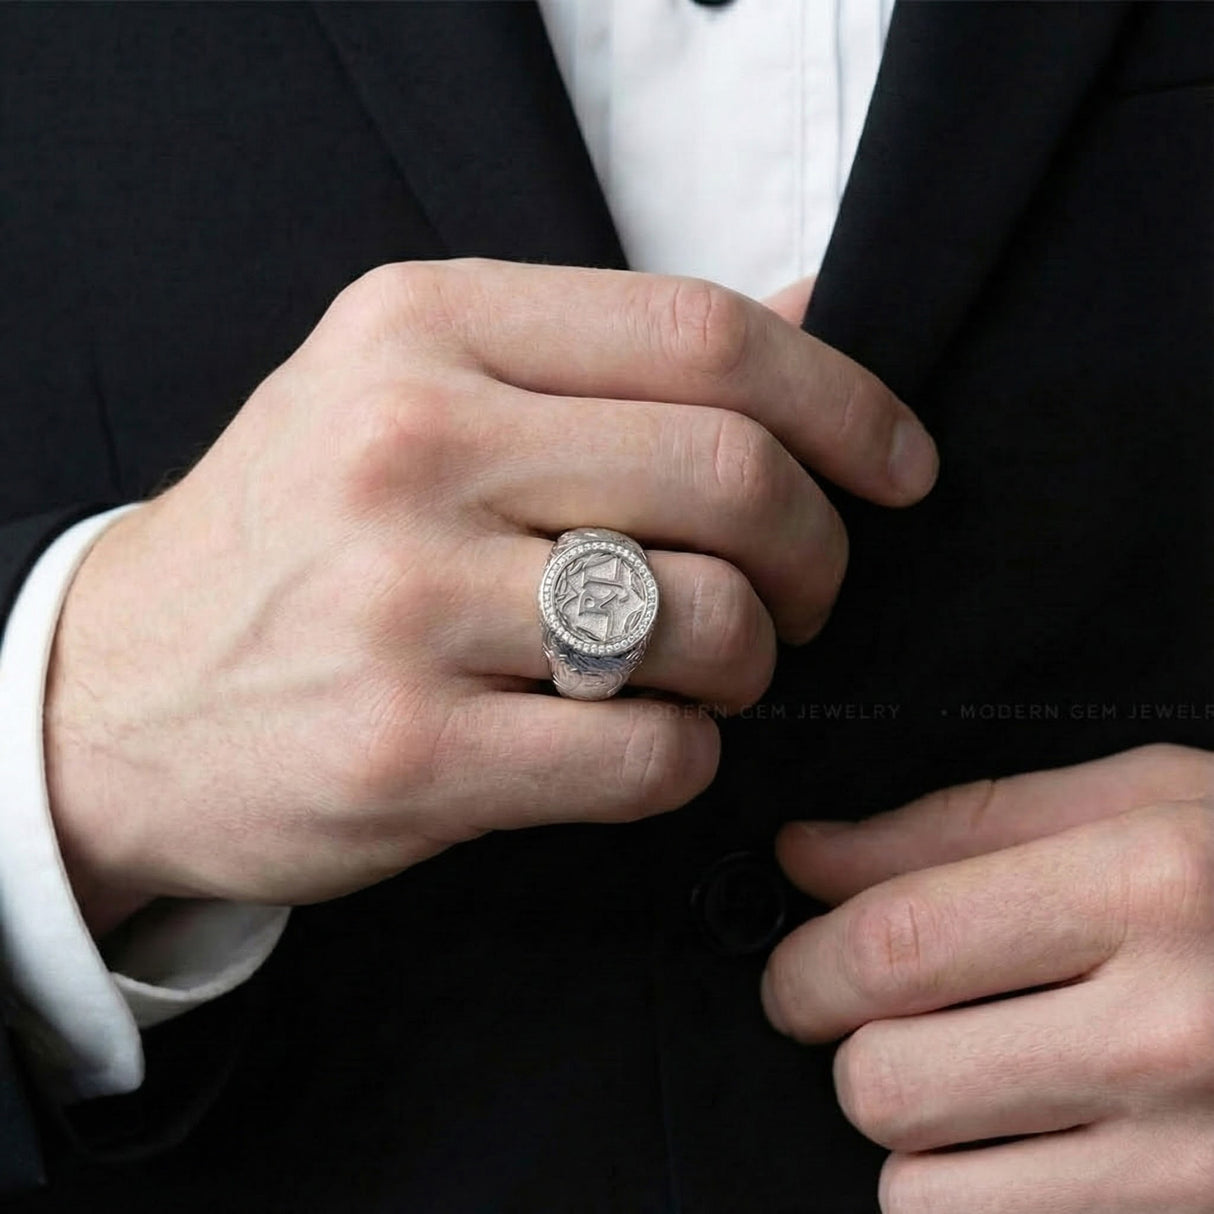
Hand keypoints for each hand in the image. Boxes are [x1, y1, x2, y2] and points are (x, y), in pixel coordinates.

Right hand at [43, 260, 935, 932]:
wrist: (117, 693)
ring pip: (706, 622)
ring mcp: (403, 604)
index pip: (702, 334)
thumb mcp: (410, 390)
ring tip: (710, 669)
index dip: (845, 403)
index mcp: (420, 328)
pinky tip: (642, 742)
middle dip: (819, 552)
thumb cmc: (296, 538)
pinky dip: (688, 754)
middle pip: (731, 475)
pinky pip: (650, 754)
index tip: (898, 466)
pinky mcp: (411, 752)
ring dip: (753, 660)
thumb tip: (812, 308)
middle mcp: (409, 446)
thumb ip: (602, 355)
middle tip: (810, 593)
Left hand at [763, 744, 1213, 1213]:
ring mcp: (1198, 1165)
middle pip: (888, 1078)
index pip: (896, 944)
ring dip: (917, 1140)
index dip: (809, 962)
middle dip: (851, 1049)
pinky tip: (1033, 1148)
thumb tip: (808, 856)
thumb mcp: (1140, 803)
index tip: (798, 968)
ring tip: (977, 1086)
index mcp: (1151, 884)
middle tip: (878, 1023)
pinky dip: (980, 1204)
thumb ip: (957, 826)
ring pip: (924, 1193)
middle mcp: (1177, 1030)